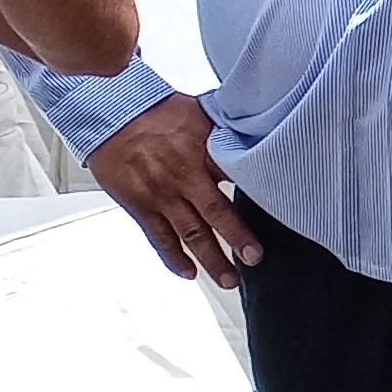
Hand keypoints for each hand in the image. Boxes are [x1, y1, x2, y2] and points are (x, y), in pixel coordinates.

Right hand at [88, 93, 258, 288]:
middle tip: (254, 259)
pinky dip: (173, 258)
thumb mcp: (202, 113)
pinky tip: (188, 272)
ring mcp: (160, 195)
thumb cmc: (159, 111)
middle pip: (216, 213)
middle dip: (237, 239)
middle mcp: (183, 177)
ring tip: (228, 280)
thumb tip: (263, 134)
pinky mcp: (139, 206)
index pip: (239, 176)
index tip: (281, 211)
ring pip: (189, 234)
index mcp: (204, 151)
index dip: (260, 194)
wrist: (110, 114)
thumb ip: (229, 133)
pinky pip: (158, 237)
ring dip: (210, 259)